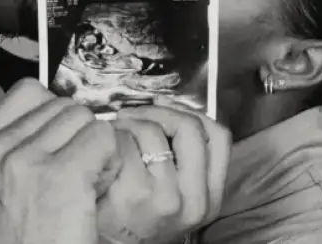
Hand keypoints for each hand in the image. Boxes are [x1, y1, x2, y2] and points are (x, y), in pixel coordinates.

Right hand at [0, 79, 121, 243]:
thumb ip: (14, 151)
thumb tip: (56, 116)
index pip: (28, 92)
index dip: (55, 116)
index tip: (61, 147)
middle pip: (63, 105)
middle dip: (80, 135)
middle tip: (79, 175)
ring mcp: (26, 160)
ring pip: (87, 119)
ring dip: (98, 149)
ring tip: (88, 186)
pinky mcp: (62, 175)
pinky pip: (104, 139)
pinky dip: (111, 163)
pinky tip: (98, 192)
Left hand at [97, 102, 231, 243]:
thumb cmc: (135, 216)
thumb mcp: (176, 194)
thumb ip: (183, 158)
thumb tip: (163, 105)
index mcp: (209, 197)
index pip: (218, 136)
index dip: (191, 114)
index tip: (165, 110)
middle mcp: (193, 199)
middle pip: (190, 126)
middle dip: (158, 112)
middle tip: (133, 116)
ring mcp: (165, 196)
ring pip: (153, 131)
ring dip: (128, 124)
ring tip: (115, 135)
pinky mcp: (133, 192)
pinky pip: (124, 142)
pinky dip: (110, 138)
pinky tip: (104, 151)